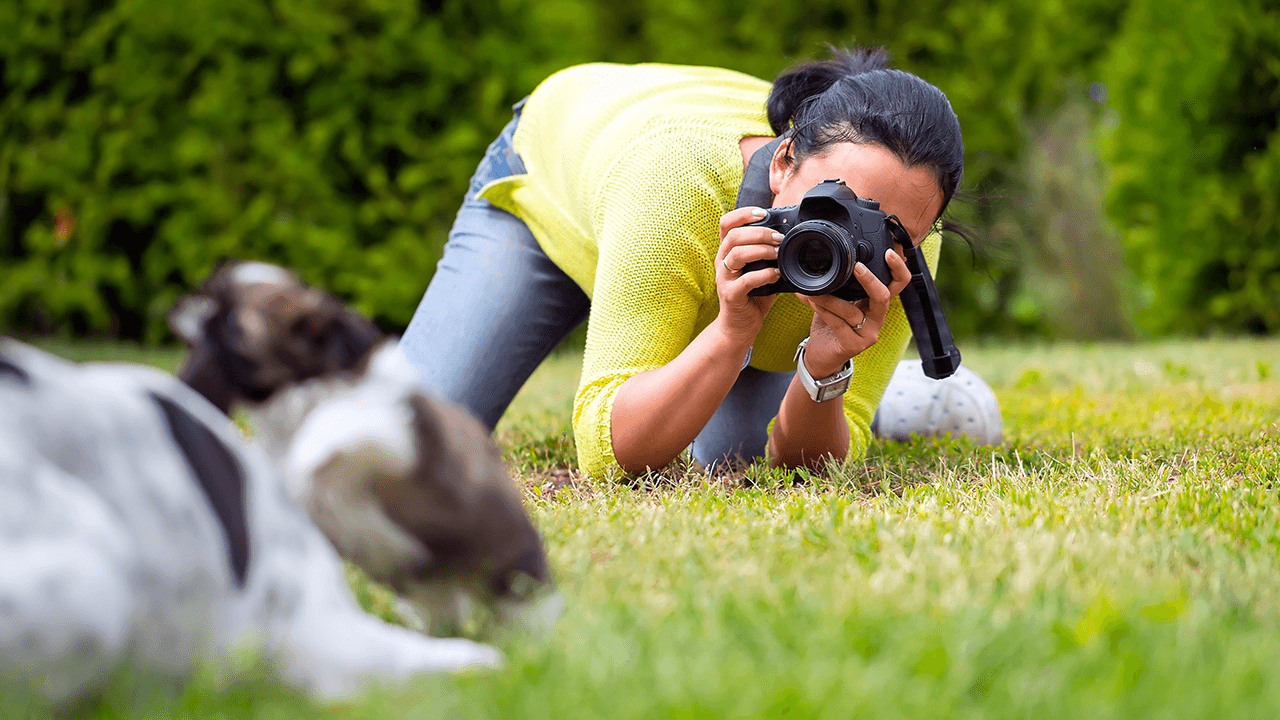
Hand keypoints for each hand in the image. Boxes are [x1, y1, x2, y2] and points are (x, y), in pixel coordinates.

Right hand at [714, 207, 783, 341]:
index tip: (763, 214)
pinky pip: (746, 280)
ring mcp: (724, 278)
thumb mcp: (759, 269)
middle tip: (779, 238)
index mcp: (727, 251)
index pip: (726, 223)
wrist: (739, 326)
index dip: (743, 214)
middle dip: (760, 233)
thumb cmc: (752, 295)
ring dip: (761, 250)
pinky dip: (764, 275)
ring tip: (778, 254)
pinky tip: (776, 275)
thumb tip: (790, 238)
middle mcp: (721, 262)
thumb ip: (768, 254)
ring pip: (737, 254)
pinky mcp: (730, 295)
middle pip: (733, 236)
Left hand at [796, 247, 911, 377]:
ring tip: (814, 290)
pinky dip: (824, 310)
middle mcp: (877, 318)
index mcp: (876, 303)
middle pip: (884, 296)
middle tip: (857, 266)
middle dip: (870, 279)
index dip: (898, 267)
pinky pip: (839, 324)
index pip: (897, 284)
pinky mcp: (853, 345)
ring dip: (830, 298)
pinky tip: (812, 302)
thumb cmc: (830, 325)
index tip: (888, 252)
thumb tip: (818, 259)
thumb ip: (835, 282)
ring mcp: (868, 333)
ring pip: (852, 311)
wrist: (821, 355)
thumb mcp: (836, 299)